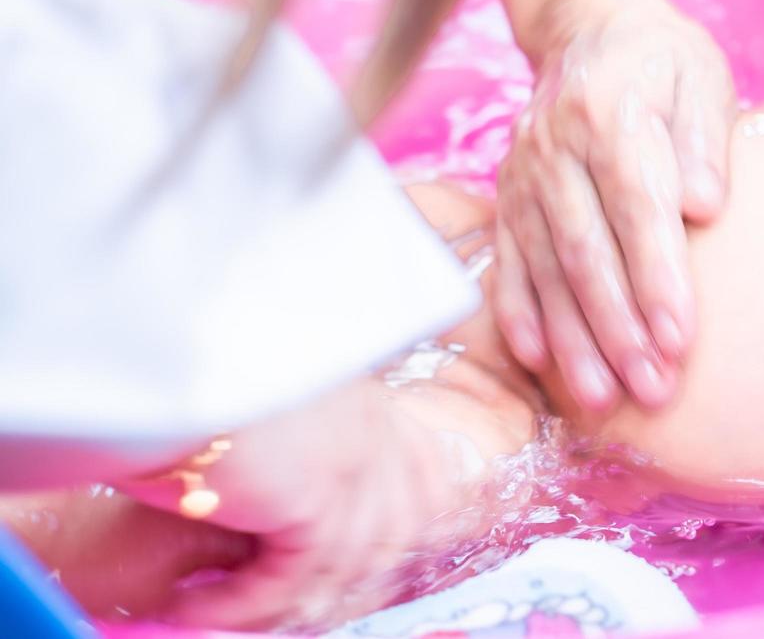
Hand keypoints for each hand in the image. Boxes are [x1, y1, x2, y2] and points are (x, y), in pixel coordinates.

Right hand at [120, 383, 460, 630]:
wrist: (157, 341)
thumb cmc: (182, 358)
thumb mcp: (252, 391)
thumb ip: (285, 436)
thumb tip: (264, 494)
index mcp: (364, 392)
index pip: (421, 466)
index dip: (402, 517)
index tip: (364, 558)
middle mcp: (372, 424)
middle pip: (397, 526)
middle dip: (347, 574)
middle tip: (277, 602)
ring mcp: (354, 461)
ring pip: (340, 564)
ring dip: (276, 600)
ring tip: (213, 607)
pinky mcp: (317, 501)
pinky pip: (288, 581)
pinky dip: (236, 605)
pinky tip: (189, 607)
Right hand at [493, 0, 736, 409]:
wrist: (588, 27)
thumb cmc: (662, 62)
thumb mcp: (701, 75)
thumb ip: (705, 137)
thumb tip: (705, 204)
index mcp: (612, 113)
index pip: (636, 204)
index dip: (656, 274)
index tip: (680, 336)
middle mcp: (557, 147)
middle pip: (586, 248)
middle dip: (618, 325)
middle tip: (652, 387)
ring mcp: (524, 174)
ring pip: (545, 266)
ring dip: (572, 336)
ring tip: (602, 396)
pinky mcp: (507, 196)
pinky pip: (508, 260)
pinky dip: (520, 312)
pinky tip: (539, 361)